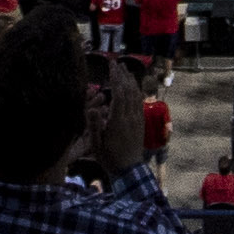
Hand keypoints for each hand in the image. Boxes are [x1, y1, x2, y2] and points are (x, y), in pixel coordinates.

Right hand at [88, 55, 147, 177]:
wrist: (129, 170)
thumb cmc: (110, 158)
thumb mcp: (97, 144)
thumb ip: (94, 125)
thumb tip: (92, 108)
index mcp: (118, 120)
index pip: (119, 93)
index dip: (116, 77)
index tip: (112, 65)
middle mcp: (130, 117)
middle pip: (128, 90)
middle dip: (123, 75)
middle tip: (117, 63)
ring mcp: (137, 119)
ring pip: (136, 95)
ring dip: (131, 81)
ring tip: (125, 70)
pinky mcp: (141, 123)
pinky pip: (140, 102)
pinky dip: (136, 90)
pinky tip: (133, 87)